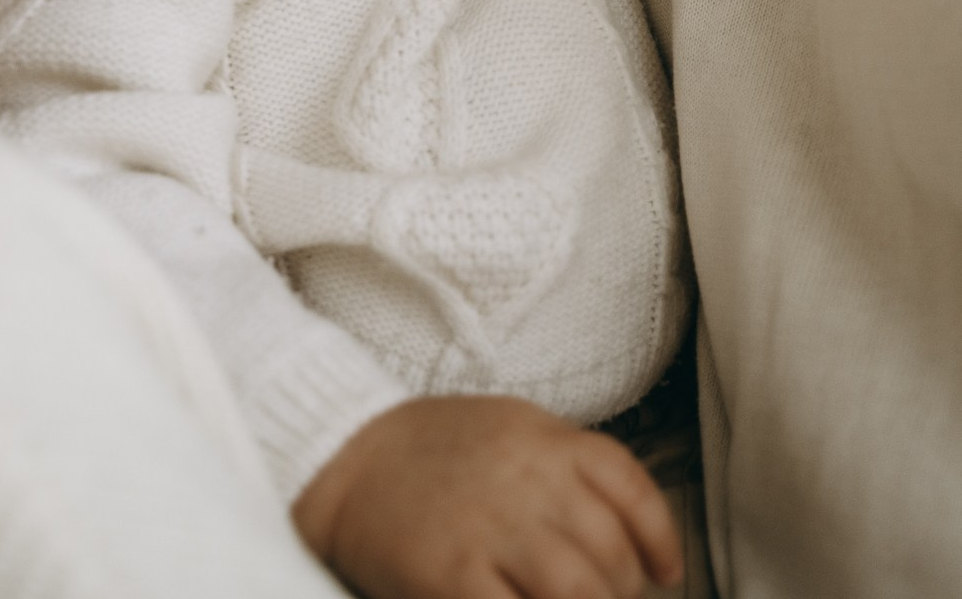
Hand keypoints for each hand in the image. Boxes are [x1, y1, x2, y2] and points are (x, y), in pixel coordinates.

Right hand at [292, 395, 681, 598]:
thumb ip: (564, 468)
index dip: (660, 537)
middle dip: (621, 592)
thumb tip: (624, 531)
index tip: (664, 571)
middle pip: (609, 552)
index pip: (629, 487)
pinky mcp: (454, 576)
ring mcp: (491, 528)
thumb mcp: (509, 428)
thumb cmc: (430, 448)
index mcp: (543, 436)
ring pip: (578, 592)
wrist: (345, 455)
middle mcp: (526, 478)